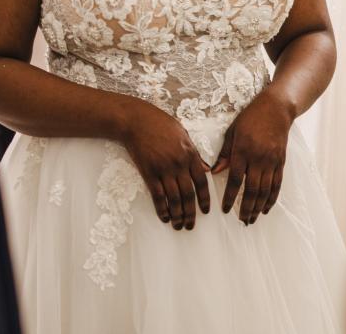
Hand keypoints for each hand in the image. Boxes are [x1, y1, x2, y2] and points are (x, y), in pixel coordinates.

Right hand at [119, 99, 210, 229]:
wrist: (137, 121)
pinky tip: (164, 217)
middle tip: (191, 225)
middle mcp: (179, 164)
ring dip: (177, 214)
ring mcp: (163, 169)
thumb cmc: (162, 125)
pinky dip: (162, 208)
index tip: (206, 210)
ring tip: (178, 226)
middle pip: (188, 194)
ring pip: (174, 198)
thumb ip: (196, 155)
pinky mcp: (148, 172)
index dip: (204, 198)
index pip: (201, 181)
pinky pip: (157, 195)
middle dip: (191, 212)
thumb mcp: (184, 135)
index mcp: (190, 154)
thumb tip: (207, 169)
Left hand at [212, 89, 293, 223]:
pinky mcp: (281, 161)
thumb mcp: (232, 132)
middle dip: (246, 207)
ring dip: (259, 206)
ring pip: (266, 189)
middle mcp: (258, 158)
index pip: (235, 180)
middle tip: (242, 220)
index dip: (230, 197)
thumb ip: (225, 153)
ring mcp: (271, 160)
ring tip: (253, 218)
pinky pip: (277, 183)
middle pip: (252, 189)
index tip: (225, 210)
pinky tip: (267, 207)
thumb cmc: (251, 118)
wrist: (276, 108)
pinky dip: (272, 197)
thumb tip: (216, 172)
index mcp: (242, 151)